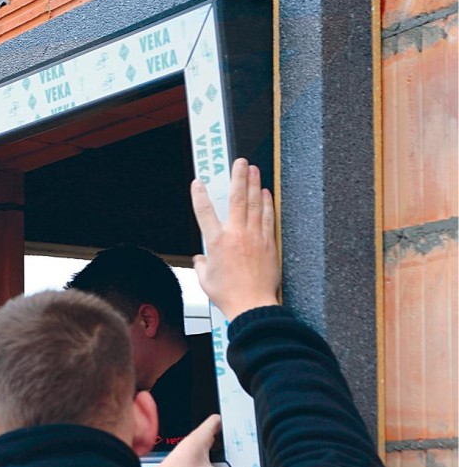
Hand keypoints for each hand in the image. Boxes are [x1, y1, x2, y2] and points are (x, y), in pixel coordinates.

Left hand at [143, 415, 252, 466]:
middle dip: (232, 447)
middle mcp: (193, 446)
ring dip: (224, 462)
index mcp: (197, 440)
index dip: (230, 423)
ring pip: (213, 454)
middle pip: (218, 439)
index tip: (243, 429)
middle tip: (245, 454)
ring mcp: (190, 458)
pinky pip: (208, 466)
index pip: (216, 421)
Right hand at [190, 159, 279, 320]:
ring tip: (253, 169)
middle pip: (236, 198)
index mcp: (216, 243)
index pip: (204, 212)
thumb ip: (202, 265)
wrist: (251, 304)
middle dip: (238, 177)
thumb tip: (201, 260)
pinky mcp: (268, 243)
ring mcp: (254, 237)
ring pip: (255, 203)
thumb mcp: (205, 280)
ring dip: (254, 184)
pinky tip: (266, 193)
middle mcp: (235, 235)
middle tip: (240, 162)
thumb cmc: (229, 295)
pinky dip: (267, 203)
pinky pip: (268, 217)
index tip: (198, 183)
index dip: (199, 195)